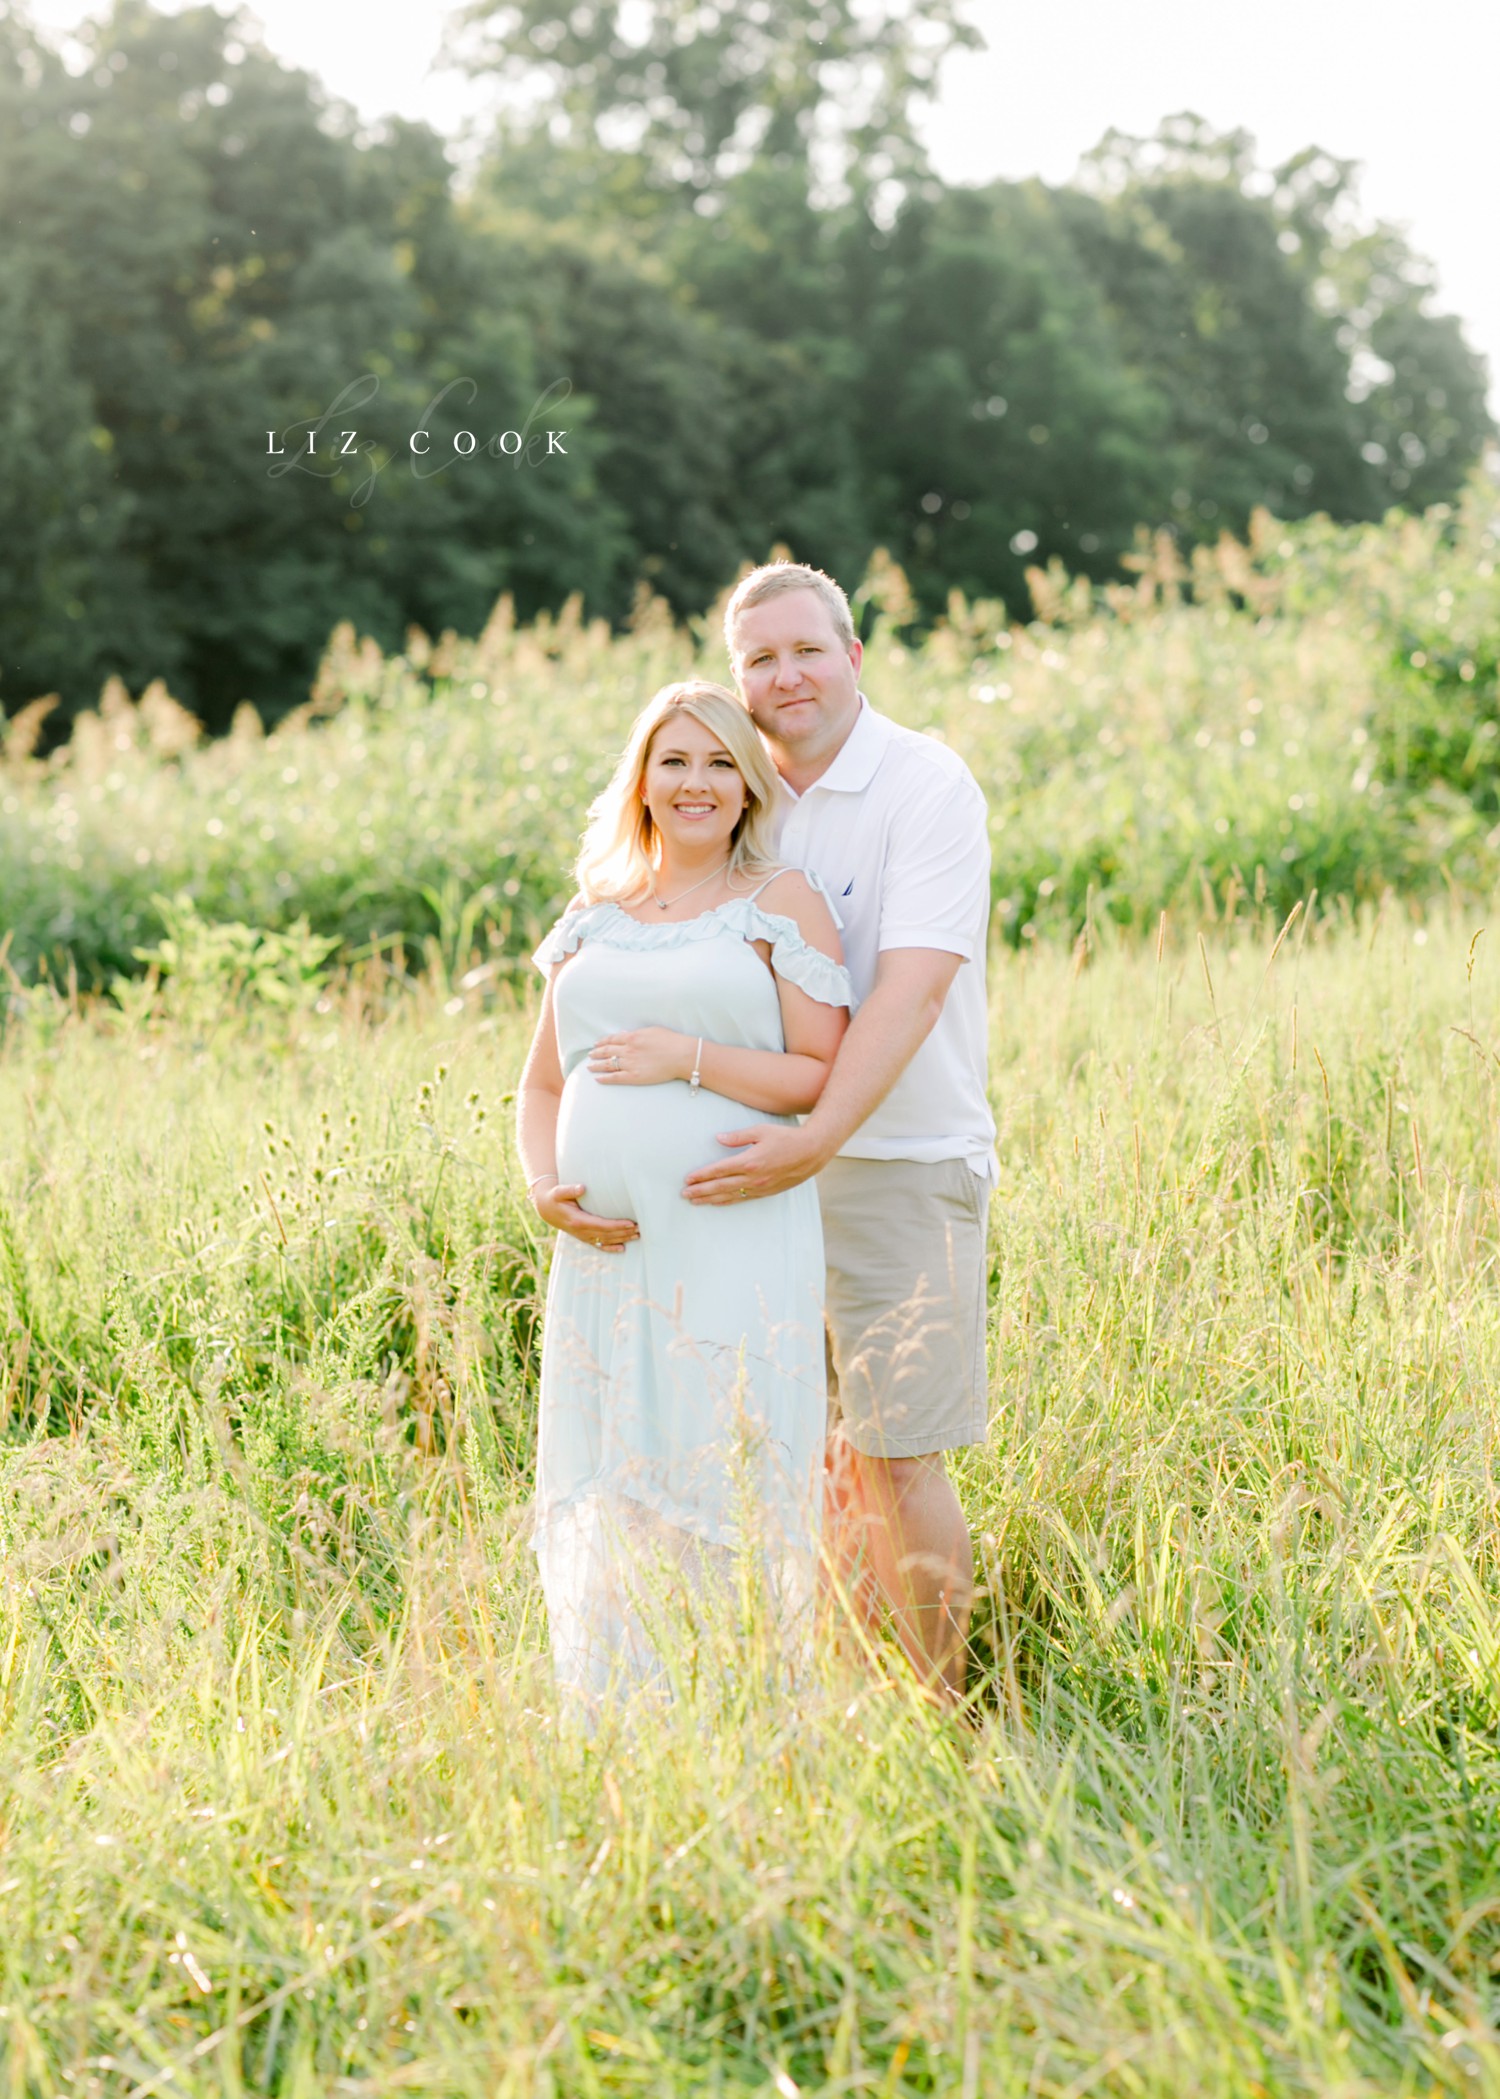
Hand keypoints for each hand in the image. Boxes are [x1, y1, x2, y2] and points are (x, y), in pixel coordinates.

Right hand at [534, 1179, 639, 1252]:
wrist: (547, 1210)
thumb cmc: (555, 1198)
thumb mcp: (559, 1192)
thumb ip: (570, 1189)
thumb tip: (582, 1187)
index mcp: (577, 1221)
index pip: (601, 1225)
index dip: (616, 1225)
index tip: (630, 1223)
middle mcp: (582, 1232)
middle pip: (607, 1234)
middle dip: (624, 1232)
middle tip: (640, 1228)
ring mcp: (583, 1237)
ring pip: (606, 1240)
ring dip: (622, 1239)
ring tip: (638, 1235)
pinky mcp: (584, 1238)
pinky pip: (599, 1245)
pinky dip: (611, 1248)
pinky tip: (622, 1249)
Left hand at [587, 1029, 691, 1085]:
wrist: (681, 1055)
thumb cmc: (671, 1041)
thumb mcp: (652, 1031)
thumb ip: (637, 1033)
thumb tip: (626, 1034)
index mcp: (632, 1037)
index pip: (612, 1039)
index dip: (602, 1042)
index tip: (596, 1044)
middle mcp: (628, 1050)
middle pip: (607, 1051)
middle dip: (596, 1053)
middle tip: (590, 1055)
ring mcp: (629, 1063)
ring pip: (608, 1064)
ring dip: (597, 1065)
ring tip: (590, 1067)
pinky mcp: (634, 1076)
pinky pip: (615, 1078)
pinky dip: (605, 1078)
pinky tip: (598, 1079)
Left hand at [682, 1123, 827, 1204]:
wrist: (812, 1152)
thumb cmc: (787, 1137)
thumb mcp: (761, 1131)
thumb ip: (737, 1137)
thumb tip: (718, 1138)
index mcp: (749, 1161)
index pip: (719, 1170)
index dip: (701, 1175)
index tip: (688, 1179)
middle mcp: (753, 1178)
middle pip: (720, 1186)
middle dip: (700, 1191)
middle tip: (684, 1194)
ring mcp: (760, 1187)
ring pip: (730, 1196)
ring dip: (710, 1199)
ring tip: (695, 1202)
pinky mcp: (767, 1192)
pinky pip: (743, 1200)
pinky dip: (727, 1202)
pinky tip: (717, 1203)